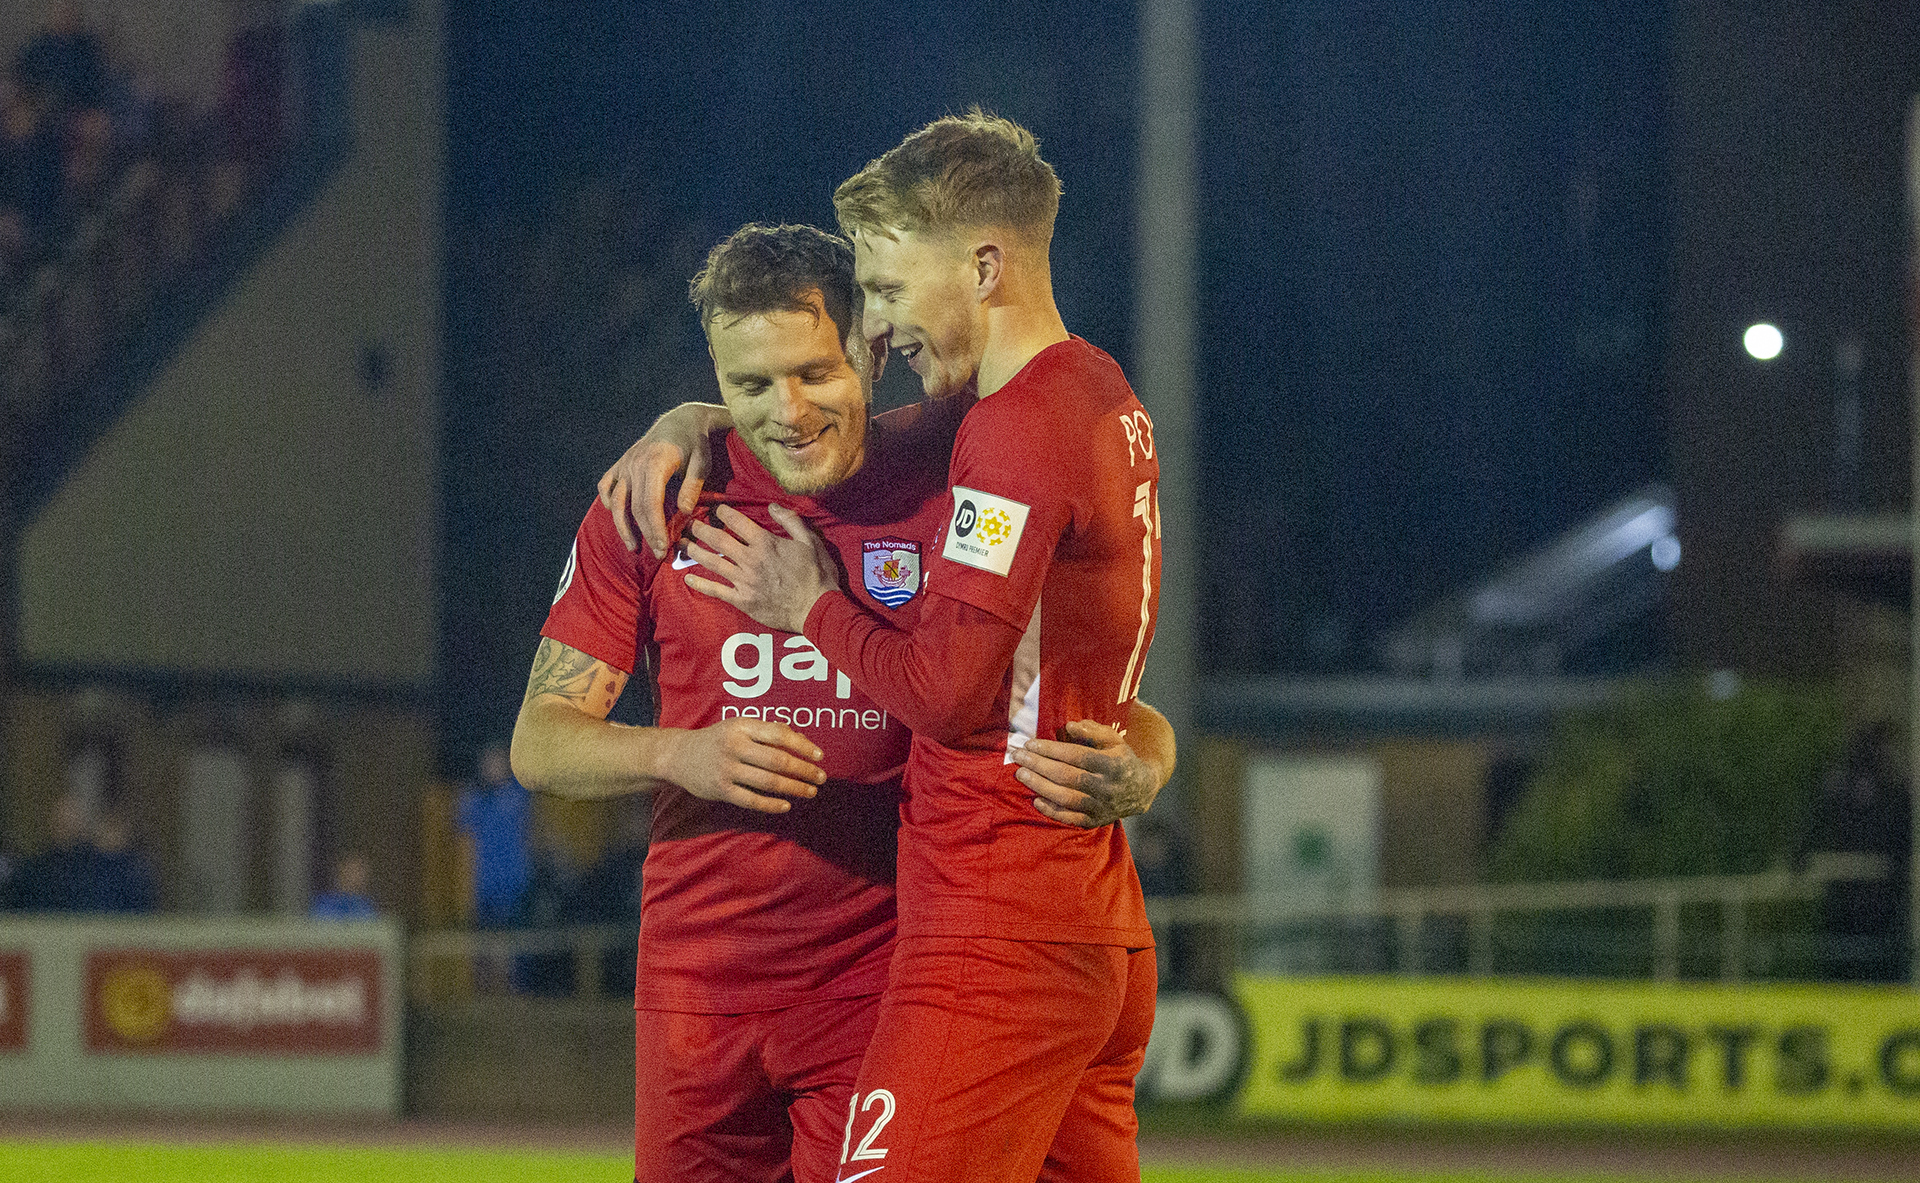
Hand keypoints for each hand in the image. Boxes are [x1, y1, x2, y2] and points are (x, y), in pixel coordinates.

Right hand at [596, 403, 730, 555]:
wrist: (680, 420)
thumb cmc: (695, 443)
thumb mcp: (702, 462)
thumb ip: (692, 486)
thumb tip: (683, 512)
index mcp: (655, 463)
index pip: (650, 503)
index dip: (655, 528)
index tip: (663, 547)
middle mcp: (635, 463)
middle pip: (634, 507)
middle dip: (645, 533)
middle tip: (659, 554)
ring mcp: (625, 463)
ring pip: (616, 501)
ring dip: (622, 526)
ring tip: (633, 547)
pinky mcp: (620, 463)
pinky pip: (606, 485)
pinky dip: (609, 501)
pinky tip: (617, 515)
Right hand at [658, 718, 826, 813]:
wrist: (678, 755)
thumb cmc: (718, 739)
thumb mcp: (740, 726)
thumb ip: (768, 731)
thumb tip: (803, 740)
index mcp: (741, 726)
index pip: (779, 734)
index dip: (803, 746)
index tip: (820, 756)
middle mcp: (734, 746)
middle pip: (777, 760)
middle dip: (803, 770)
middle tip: (821, 778)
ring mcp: (726, 769)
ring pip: (767, 782)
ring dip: (793, 788)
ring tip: (810, 792)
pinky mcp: (720, 790)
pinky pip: (751, 800)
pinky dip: (771, 805)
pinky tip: (786, 805)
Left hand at [684, 505, 840, 633]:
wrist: (816, 608)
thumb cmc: (817, 574)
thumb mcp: (810, 542)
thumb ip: (790, 521)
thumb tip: (772, 506)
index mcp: (765, 543)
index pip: (738, 522)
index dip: (724, 512)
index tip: (716, 509)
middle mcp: (750, 559)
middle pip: (718, 540)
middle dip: (701, 529)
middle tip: (689, 523)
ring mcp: (744, 581)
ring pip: (713, 563)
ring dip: (695, 552)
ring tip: (683, 544)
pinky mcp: (742, 600)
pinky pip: (716, 591)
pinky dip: (700, 584)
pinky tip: (688, 578)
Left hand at [1013, 719, 1162, 828]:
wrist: (1142, 790)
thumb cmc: (1121, 759)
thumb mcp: (1114, 740)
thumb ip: (1093, 731)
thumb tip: (1069, 726)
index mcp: (1112, 764)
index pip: (1077, 756)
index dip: (1052, 750)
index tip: (1031, 744)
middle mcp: (1107, 787)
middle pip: (1068, 776)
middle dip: (1039, 765)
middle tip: (1018, 756)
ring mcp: (1101, 806)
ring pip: (1066, 798)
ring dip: (1040, 786)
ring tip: (1021, 774)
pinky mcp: (1096, 820)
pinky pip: (1071, 818)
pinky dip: (1052, 811)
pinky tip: (1035, 800)